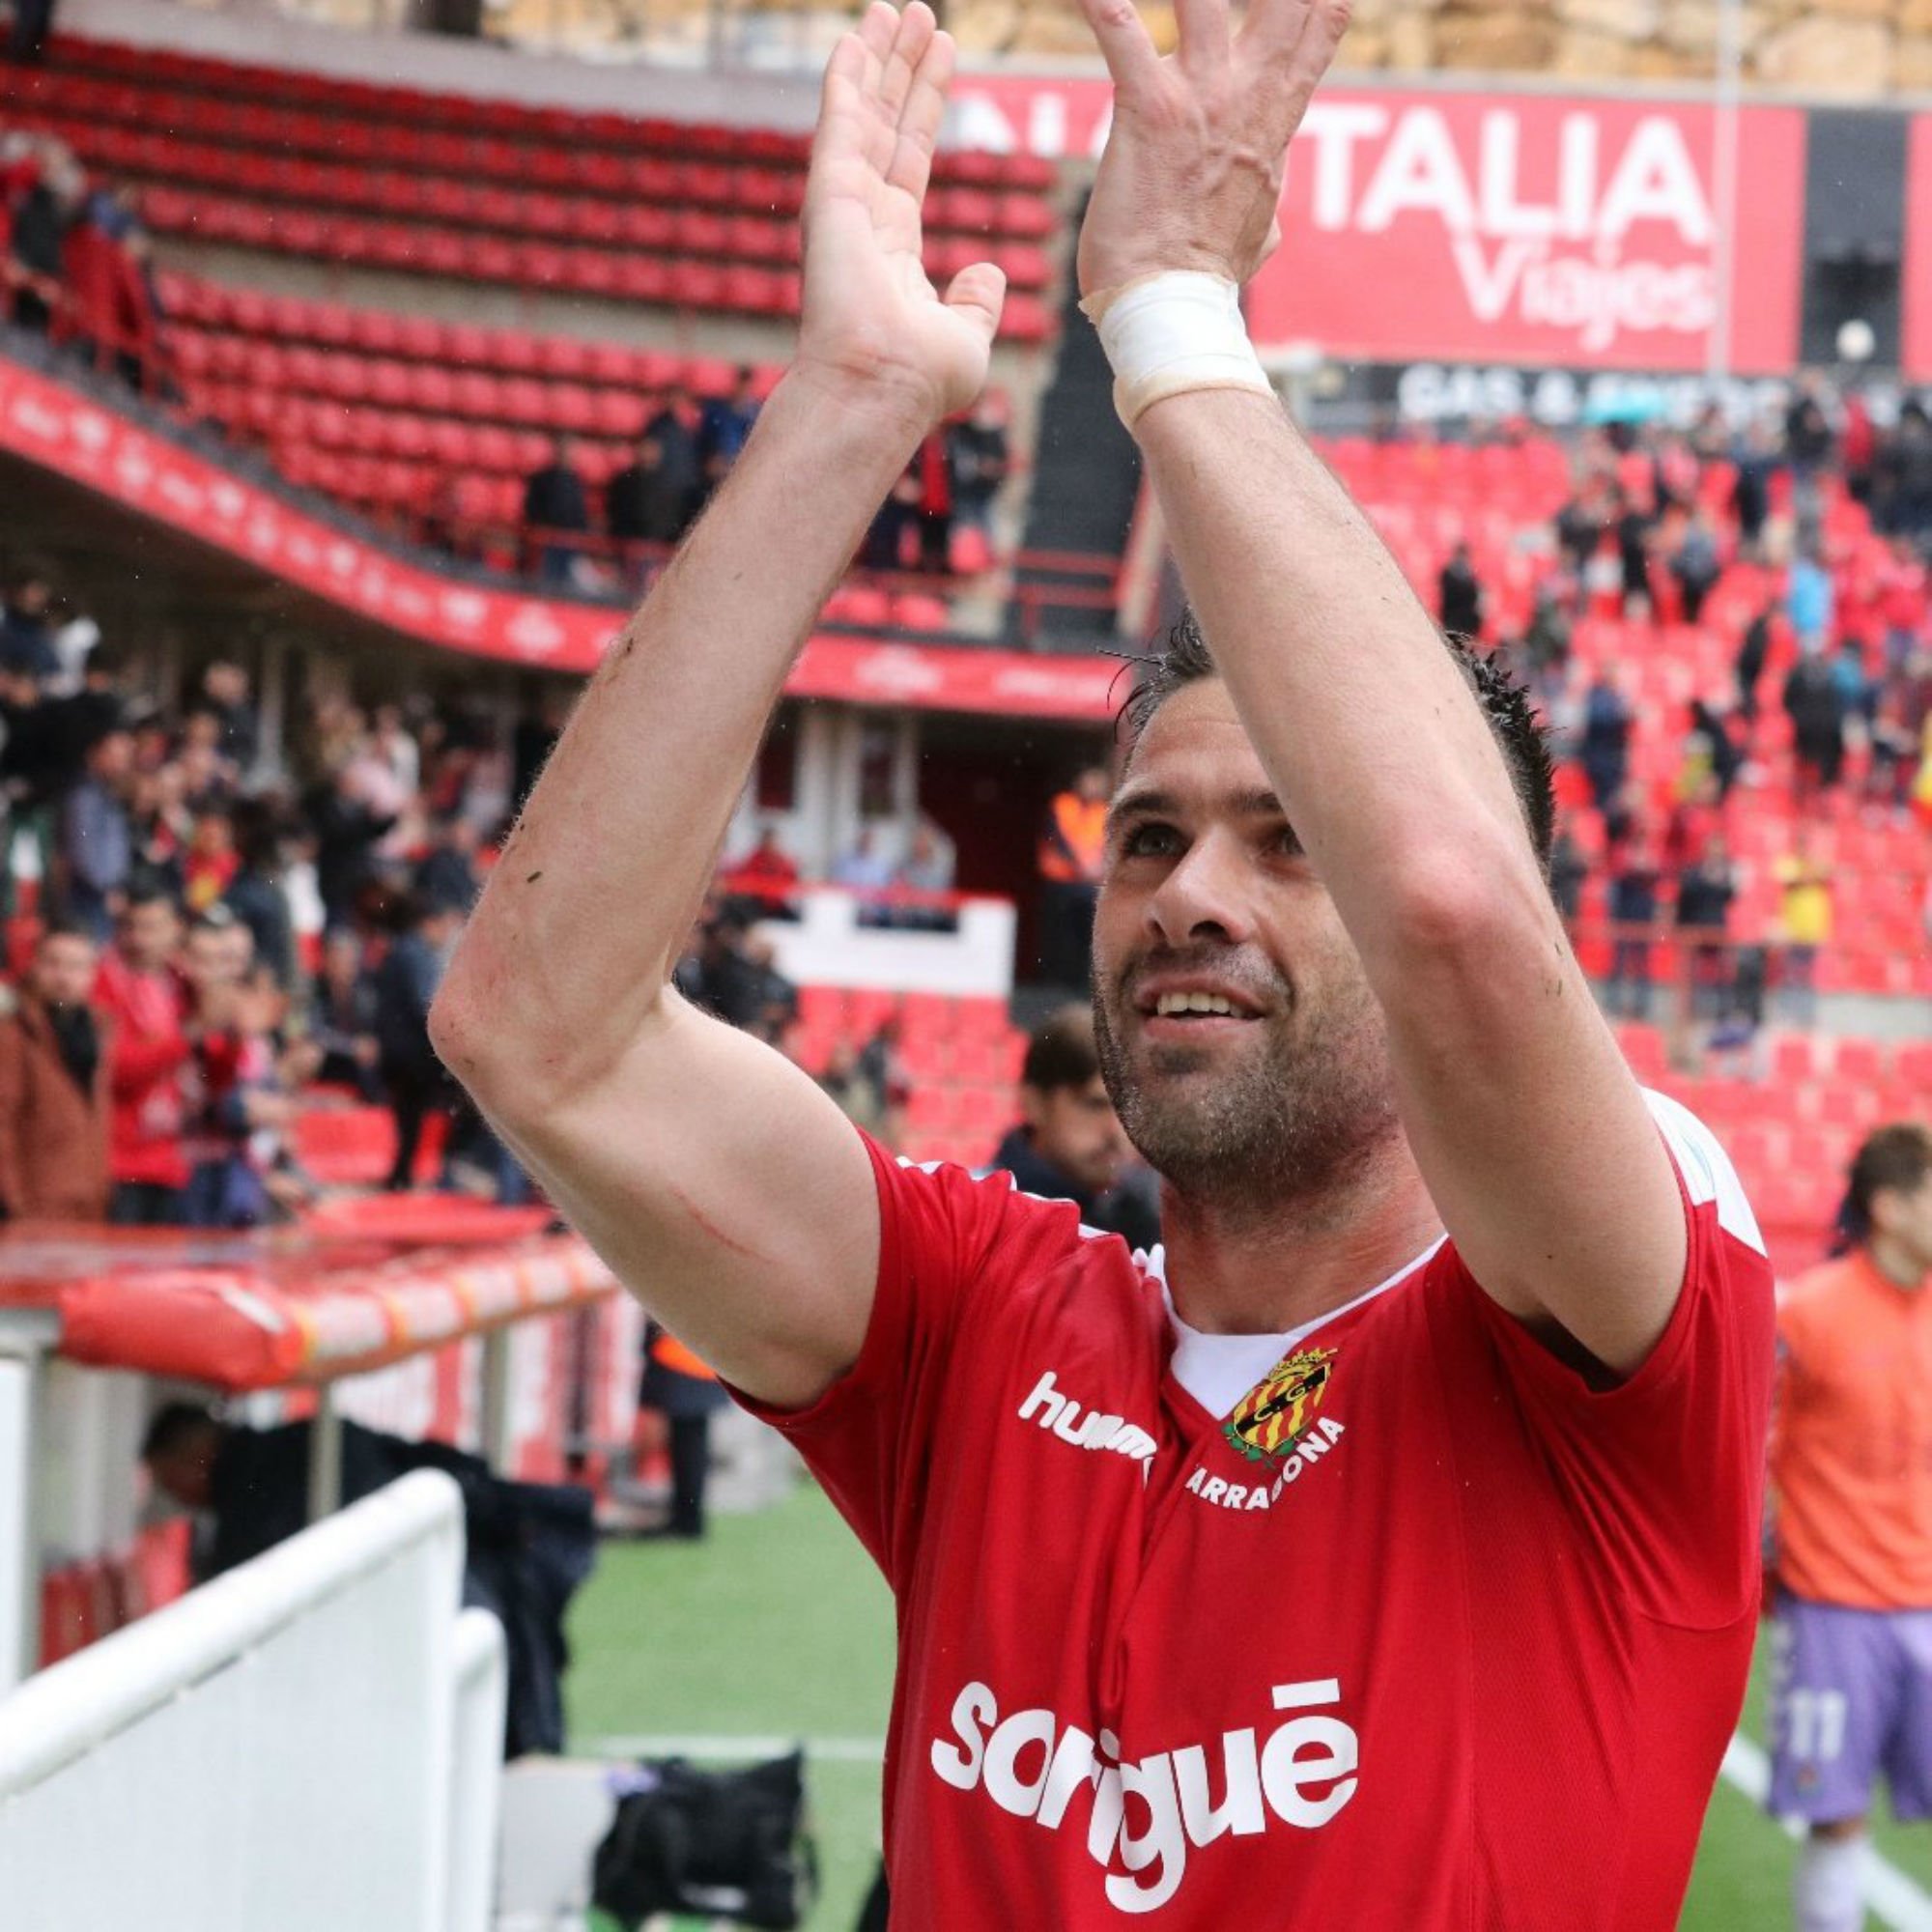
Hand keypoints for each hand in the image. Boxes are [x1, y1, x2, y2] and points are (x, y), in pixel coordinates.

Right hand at [795, 3, 1004, 429]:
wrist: (885, 389)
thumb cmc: (920, 380)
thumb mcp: (966, 335)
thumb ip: (976, 300)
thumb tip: (987, 273)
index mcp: (893, 248)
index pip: (913, 158)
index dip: (928, 104)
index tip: (942, 56)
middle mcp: (864, 220)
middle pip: (887, 125)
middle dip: (902, 68)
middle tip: (917, 14)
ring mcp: (843, 206)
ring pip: (863, 114)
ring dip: (877, 59)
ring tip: (893, 8)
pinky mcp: (830, 198)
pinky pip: (839, 124)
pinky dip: (846, 79)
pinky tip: (855, 38)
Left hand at [1073, 0, 1349, 298]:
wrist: (1170, 306)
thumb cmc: (1205, 276)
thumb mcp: (1260, 234)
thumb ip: (1264, 199)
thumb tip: (1269, 209)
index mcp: (1275, 118)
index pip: (1321, 23)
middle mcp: (1247, 96)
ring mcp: (1201, 98)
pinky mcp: (1149, 110)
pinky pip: (1122, 32)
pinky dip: (1102, 3)